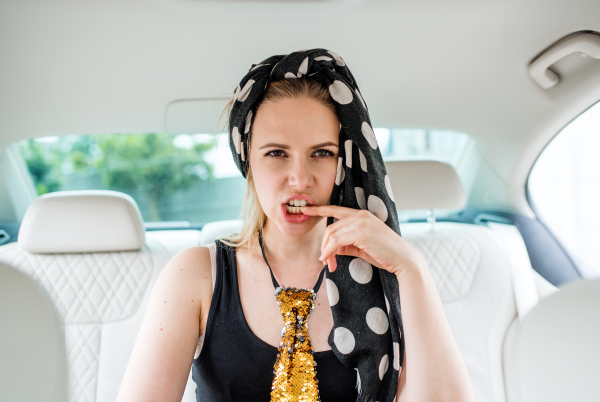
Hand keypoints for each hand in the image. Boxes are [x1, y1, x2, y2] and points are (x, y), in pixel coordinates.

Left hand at [301, 205, 423, 276]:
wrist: (403, 260)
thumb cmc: (385, 254)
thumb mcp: (362, 247)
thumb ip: (347, 244)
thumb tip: (332, 248)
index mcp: (362, 215)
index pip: (336, 210)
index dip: (320, 209)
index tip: (307, 210)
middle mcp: (361, 215)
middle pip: (331, 228)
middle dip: (324, 246)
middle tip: (324, 261)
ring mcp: (361, 222)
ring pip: (332, 234)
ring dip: (326, 251)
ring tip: (329, 264)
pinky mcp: (360, 232)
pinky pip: (336, 242)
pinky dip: (329, 251)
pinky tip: (329, 260)